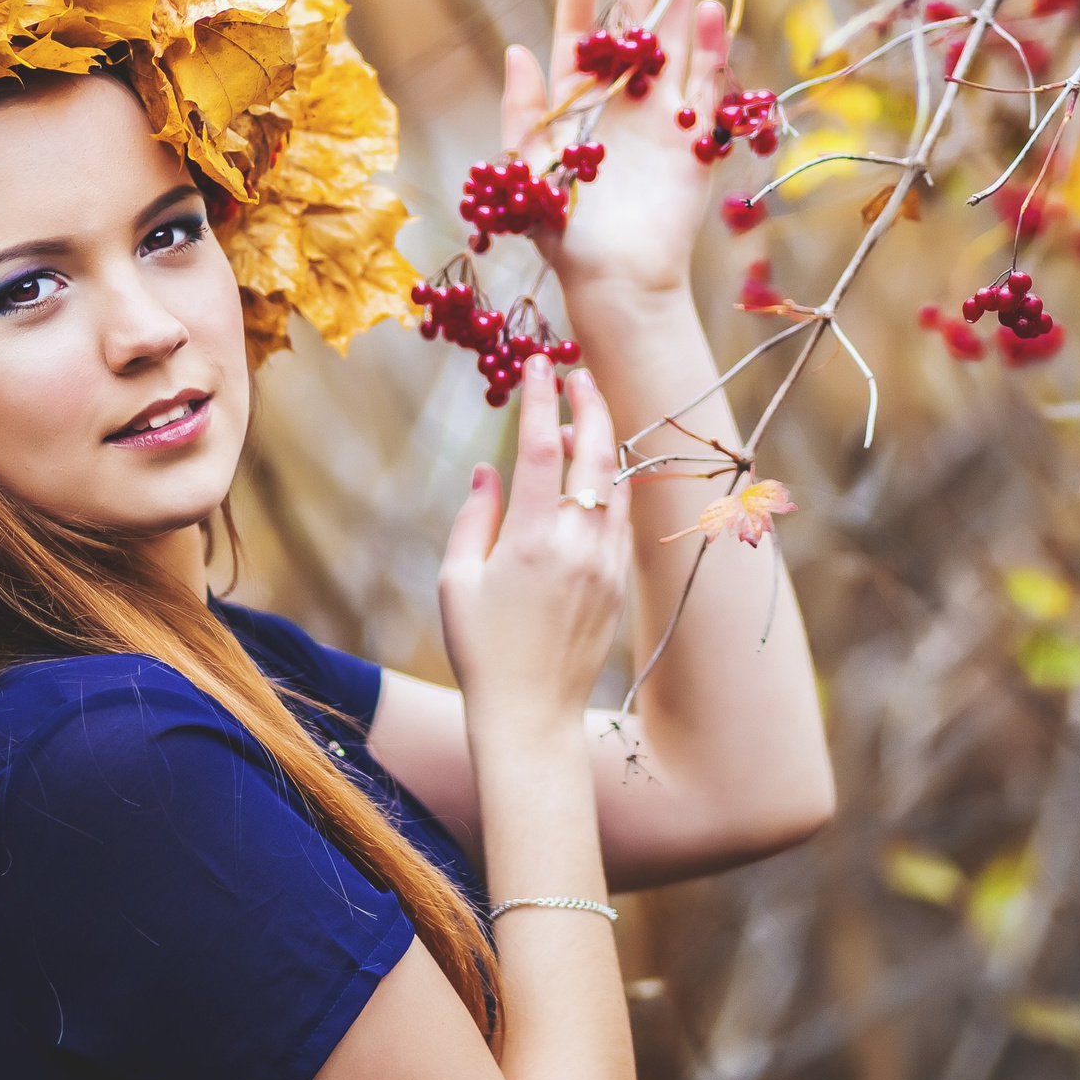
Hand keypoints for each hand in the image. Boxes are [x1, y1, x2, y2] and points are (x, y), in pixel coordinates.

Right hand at [435, 357, 630, 735]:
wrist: (530, 717)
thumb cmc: (481, 651)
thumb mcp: (458, 582)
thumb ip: (474, 519)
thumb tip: (487, 472)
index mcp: (532, 540)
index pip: (538, 449)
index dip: (539, 400)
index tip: (540, 363)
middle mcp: (578, 545)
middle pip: (594, 454)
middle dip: (588, 405)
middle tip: (578, 374)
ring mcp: (606, 564)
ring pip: (617, 484)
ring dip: (602, 445)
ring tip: (580, 421)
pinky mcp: (619, 584)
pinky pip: (622, 519)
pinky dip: (611, 487)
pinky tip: (595, 478)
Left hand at [501, 0, 729, 299]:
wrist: (615, 280)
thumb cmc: (563, 232)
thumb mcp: (526, 169)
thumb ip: (522, 111)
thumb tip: (515, 48)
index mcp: (576, 100)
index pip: (578, 30)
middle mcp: (621, 98)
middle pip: (635, 21)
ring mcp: (661, 114)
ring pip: (675, 42)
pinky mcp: (694, 138)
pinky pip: (705, 85)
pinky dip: (709, 51)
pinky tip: (709, 13)